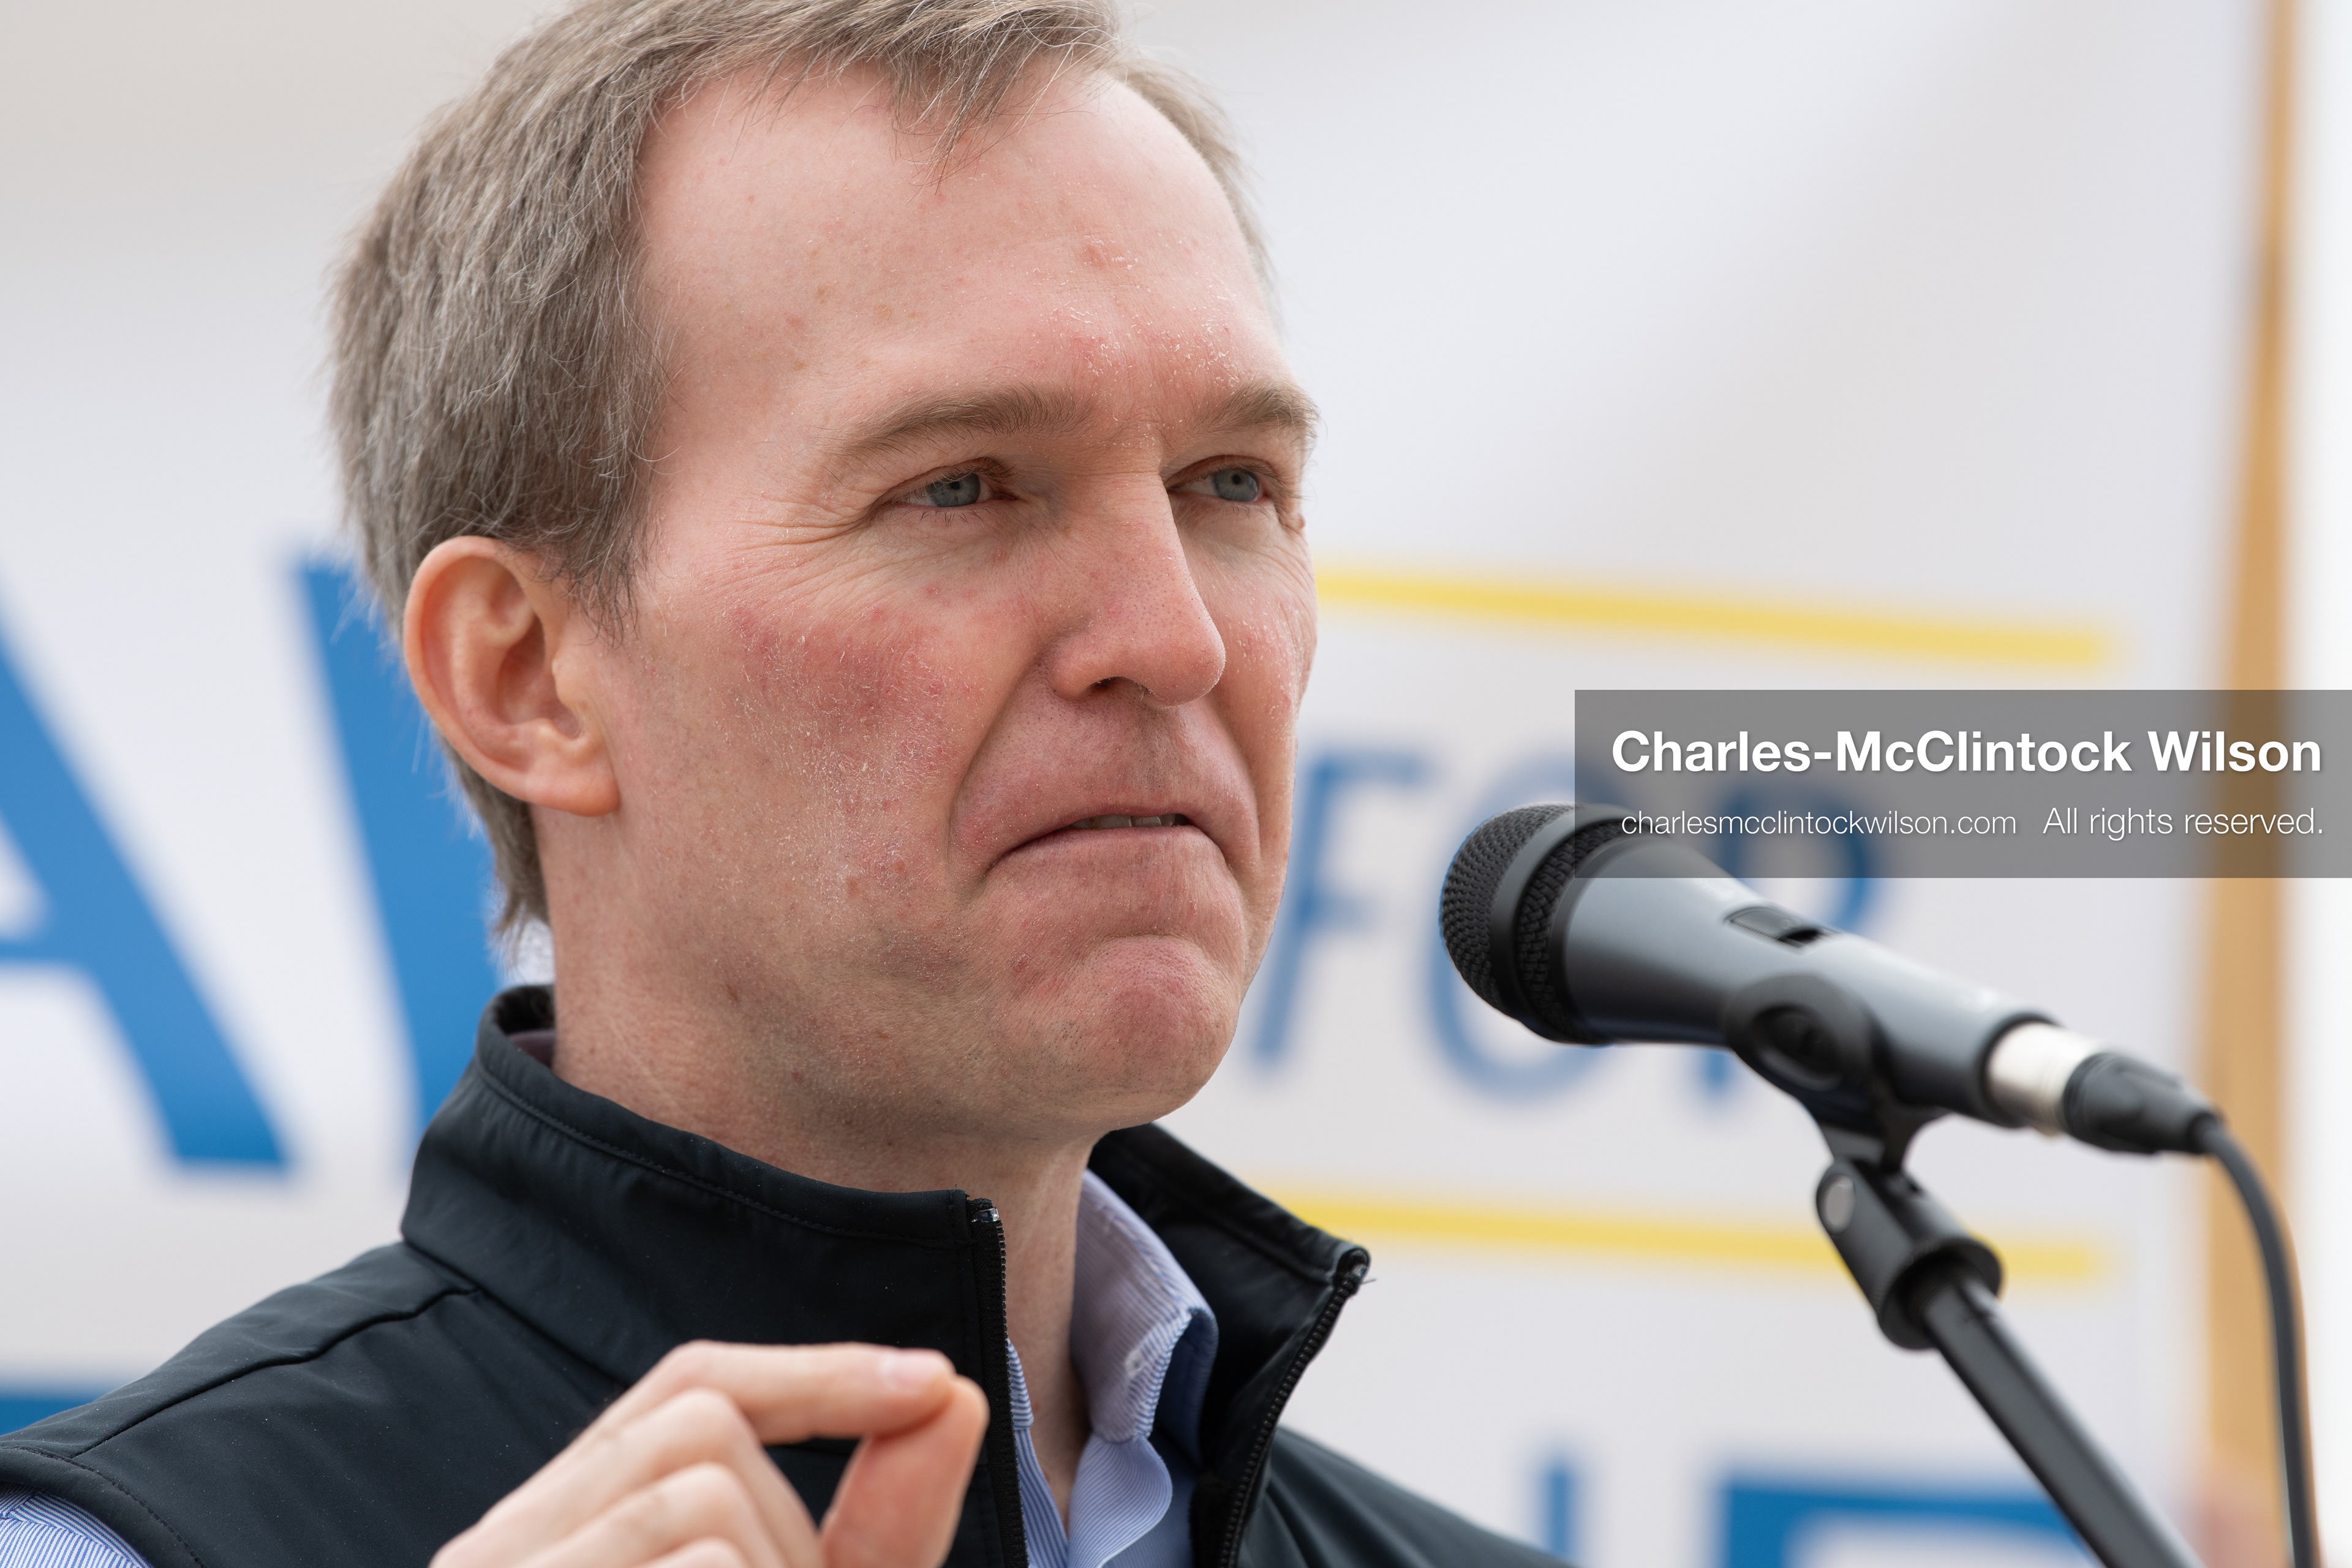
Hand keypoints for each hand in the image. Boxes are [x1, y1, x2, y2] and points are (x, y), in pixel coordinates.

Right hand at [432, 1341, 989, 1567]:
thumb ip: (879, 1530)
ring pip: (700, 1497)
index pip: (686, 1387)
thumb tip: (956, 1393)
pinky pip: (696, 1561)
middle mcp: (495, 1553)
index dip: (817, 1375)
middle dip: (793, 1533)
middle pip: (699, 1432)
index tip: (936, 1384)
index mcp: (554, 1541)